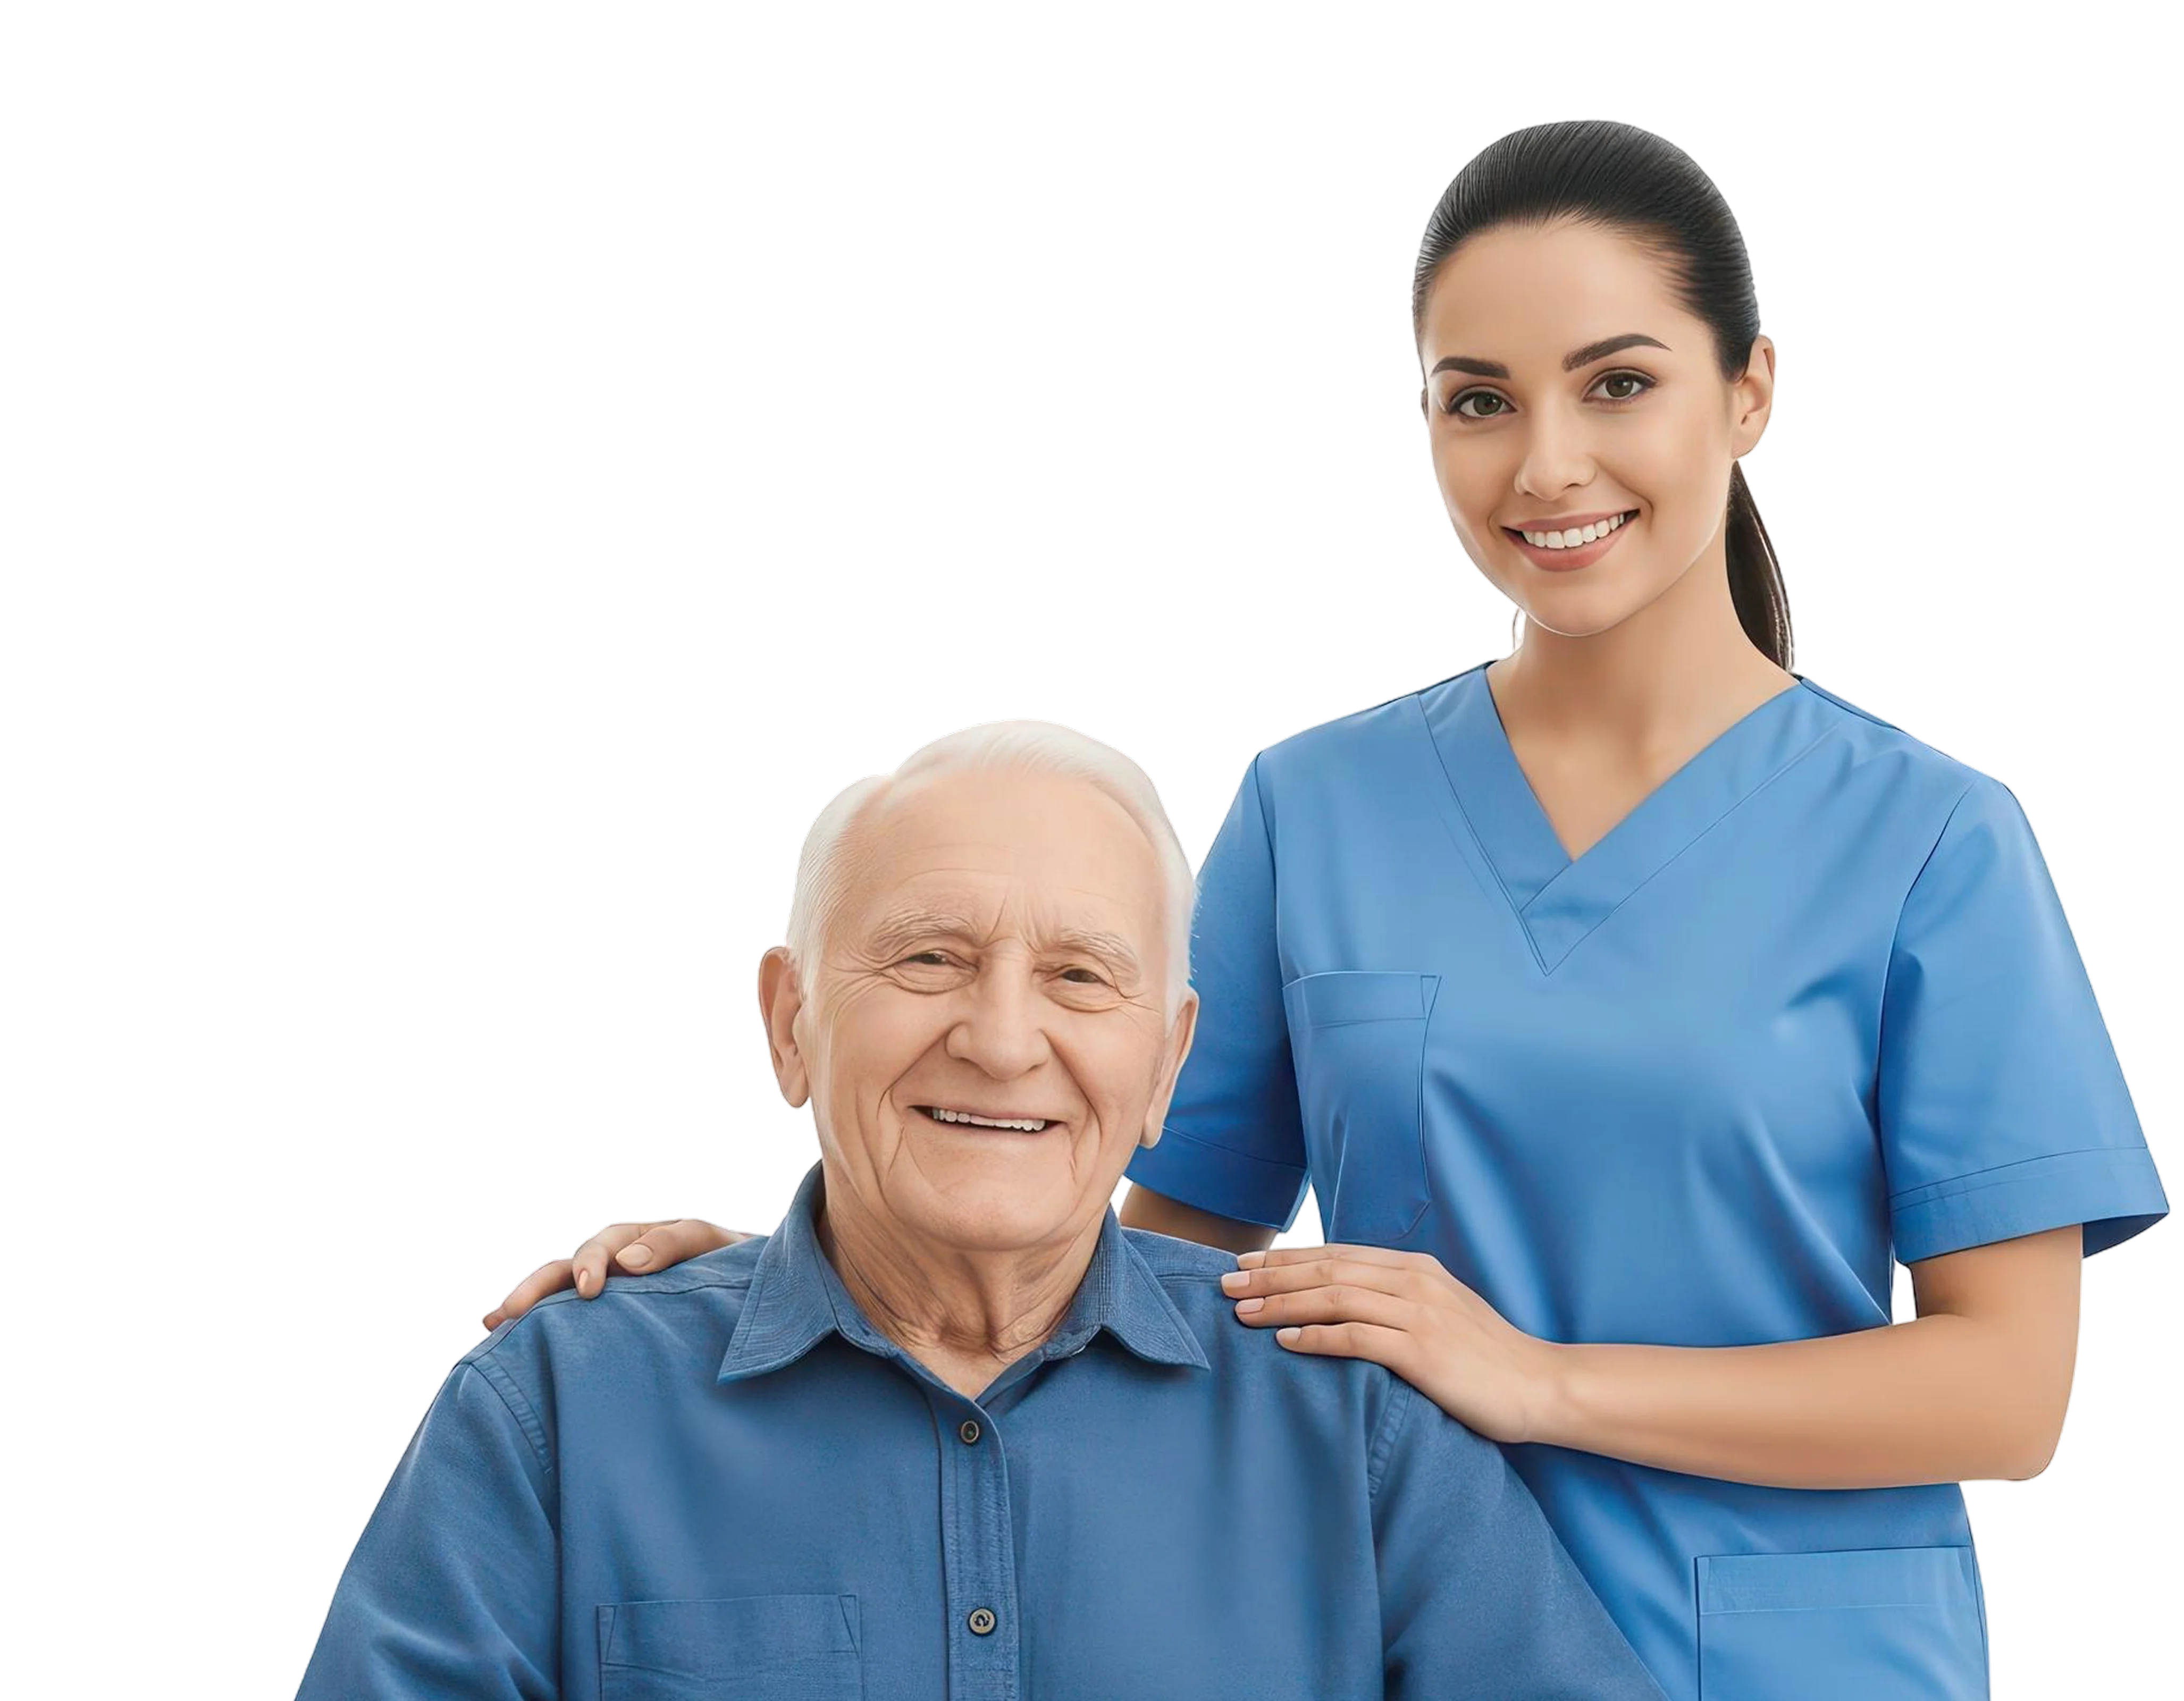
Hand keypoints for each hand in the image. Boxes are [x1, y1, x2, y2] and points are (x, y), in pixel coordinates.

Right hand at [480, 1218, 749, 1329]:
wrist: (760, 1295)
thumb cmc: (737, 1267)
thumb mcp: (716, 1247)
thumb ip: (676, 1245)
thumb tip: (627, 1262)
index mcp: (644, 1242)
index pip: (608, 1243)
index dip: (593, 1261)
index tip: (589, 1289)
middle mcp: (621, 1265)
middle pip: (570, 1267)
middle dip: (538, 1286)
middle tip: (511, 1312)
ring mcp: (614, 1296)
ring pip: (562, 1294)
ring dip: (529, 1305)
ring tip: (494, 1324)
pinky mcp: (612, 1325)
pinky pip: (574, 1323)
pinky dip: (542, 1328)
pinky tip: (510, 1343)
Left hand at [1219, 1244, 1557, 1444]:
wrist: (1540, 1385)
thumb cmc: (1487, 1357)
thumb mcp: (1440, 1312)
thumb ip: (1397, 1300)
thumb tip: (1344, 1302)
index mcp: (1415, 1268)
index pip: (1336, 1255)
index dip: (1286, 1259)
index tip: (1247, 1265)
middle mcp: (1413, 1282)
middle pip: (1326, 1271)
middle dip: (1270, 1276)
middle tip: (1225, 1285)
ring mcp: (1419, 1314)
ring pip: (1333, 1298)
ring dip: (1281, 1303)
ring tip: (1241, 1313)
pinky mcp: (1422, 1351)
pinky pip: (1356, 1338)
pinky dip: (1316, 1336)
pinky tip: (1285, 1340)